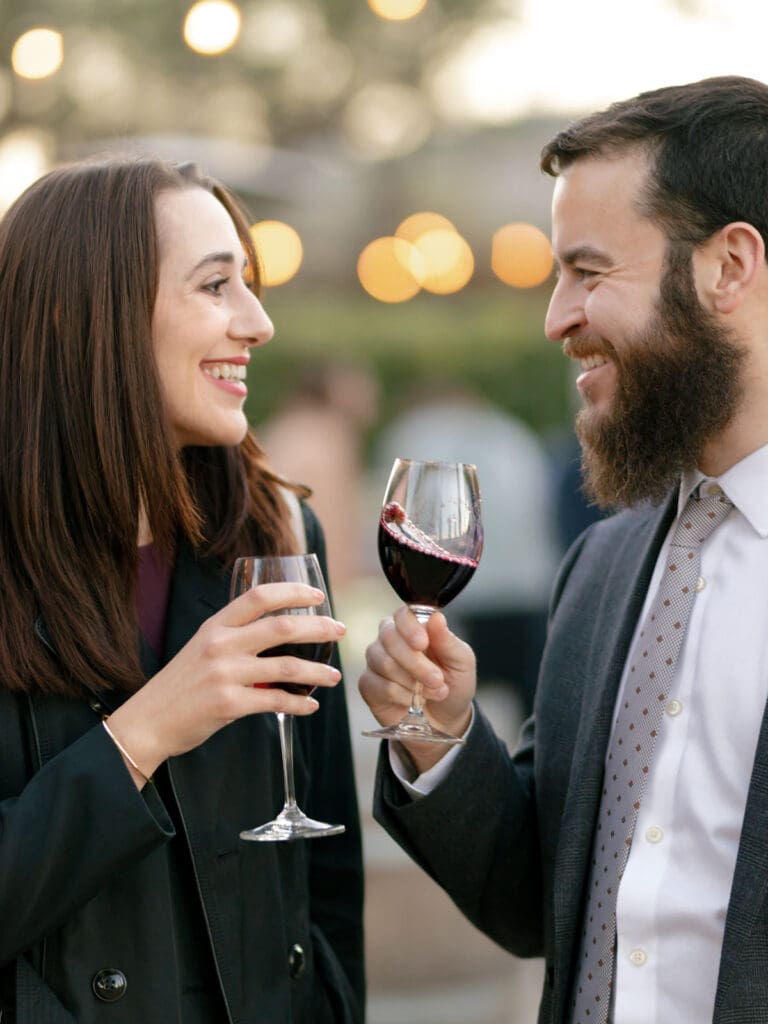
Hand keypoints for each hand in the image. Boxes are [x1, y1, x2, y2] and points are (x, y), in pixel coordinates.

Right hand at [105, 583, 345, 781]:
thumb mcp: (201, 648)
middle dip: (318, 626)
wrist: (147, 722)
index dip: (292, 591)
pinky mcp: (228, 704)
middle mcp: (221, 644)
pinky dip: (299, 703)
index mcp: (215, 626)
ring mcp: (224, 674)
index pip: (259, 597)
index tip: (317, 595)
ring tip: (333, 676)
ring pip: (286, 665)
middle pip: (282, 626)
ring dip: (317, 671)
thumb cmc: (180, 686)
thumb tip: (278, 635)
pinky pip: (275, 700)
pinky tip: (310, 706)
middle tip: (339, 631)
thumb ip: (234, 638)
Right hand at [359, 607, 475, 771]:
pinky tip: (413, 701)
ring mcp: (376, 661)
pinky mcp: (368, 684)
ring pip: (384, 662)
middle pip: (390, 638)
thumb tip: (436, 617)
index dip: (410, 628)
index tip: (423, 643)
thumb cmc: (454, 684)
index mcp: (414, 627)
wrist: (446, 720)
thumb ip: (448, 640)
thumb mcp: (461, 662)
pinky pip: (378, 685)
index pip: (403, 615)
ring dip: (412, 682)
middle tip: (437, 680)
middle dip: (415, 662)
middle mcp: (390, 639)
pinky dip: (401, 696)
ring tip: (433, 692)